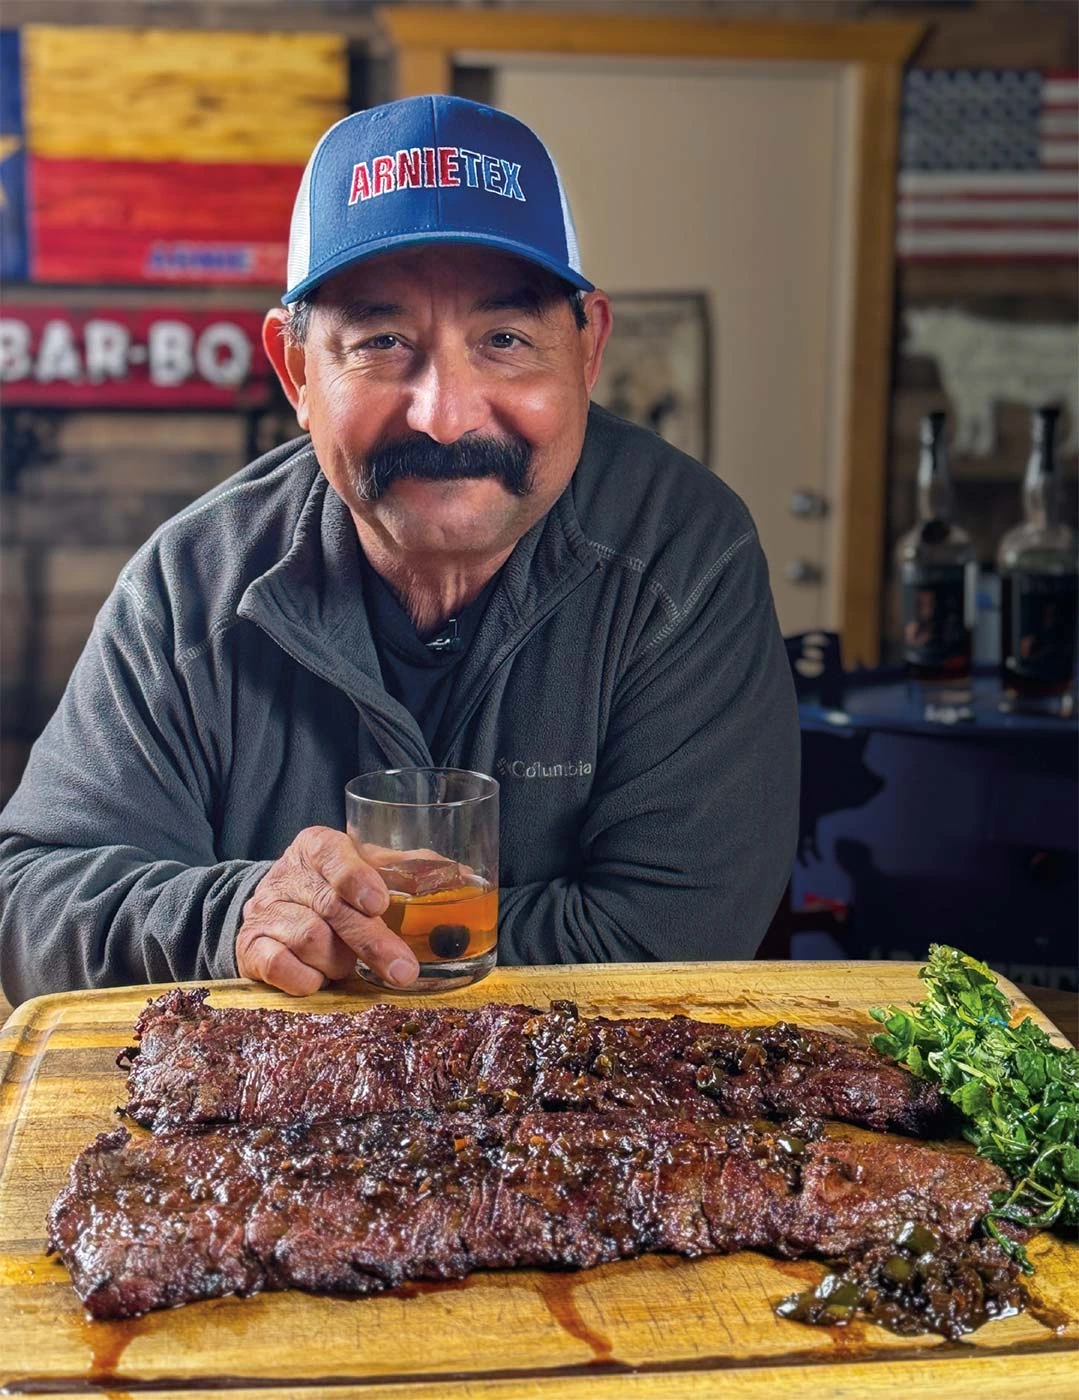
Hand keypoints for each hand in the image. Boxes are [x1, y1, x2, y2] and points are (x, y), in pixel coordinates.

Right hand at [236, 826, 418, 994]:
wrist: (273, 909)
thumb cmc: (332, 889)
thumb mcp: (364, 868)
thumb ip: (406, 869)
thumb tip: (462, 876)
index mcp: (316, 846)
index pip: (332, 854)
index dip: (355, 878)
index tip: (379, 904)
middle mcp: (287, 875)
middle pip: (330, 907)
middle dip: (371, 941)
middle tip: (403, 969)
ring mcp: (265, 911)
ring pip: (309, 939)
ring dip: (339, 961)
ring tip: (348, 964)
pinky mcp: (250, 947)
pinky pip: (281, 967)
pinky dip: (309, 979)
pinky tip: (320, 977)